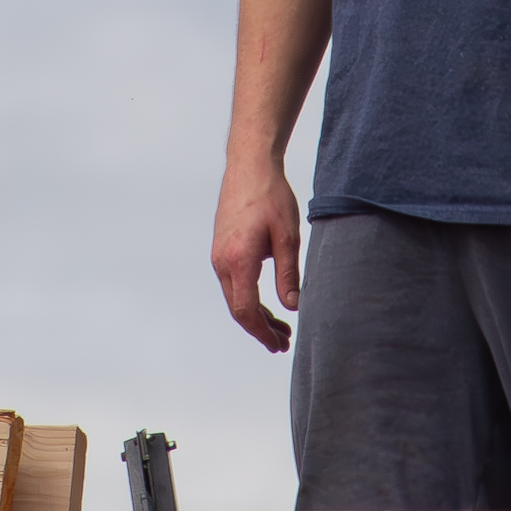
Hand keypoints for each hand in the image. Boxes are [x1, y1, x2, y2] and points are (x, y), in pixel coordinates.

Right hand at [210, 154, 302, 351]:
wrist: (249, 165)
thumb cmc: (271, 196)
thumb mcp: (287, 236)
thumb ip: (288, 275)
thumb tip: (293, 307)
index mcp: (238, 260)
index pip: (246, 311)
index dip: (262, 332)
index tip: (279, 344)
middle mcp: (222, 261)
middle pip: (238, 309)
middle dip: (260, 329)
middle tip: (284, 342)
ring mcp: (218, 254)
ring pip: (234, 297)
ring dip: (256, 314)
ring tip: (280, 326)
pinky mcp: (221, 248)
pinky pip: (232, 283)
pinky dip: (248, 298)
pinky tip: (267, 301)